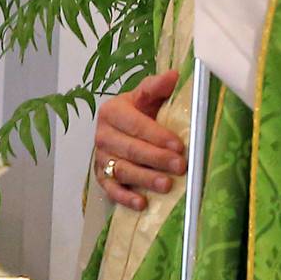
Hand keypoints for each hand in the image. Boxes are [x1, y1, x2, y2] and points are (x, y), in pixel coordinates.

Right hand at [94, 71, 185, 210]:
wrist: (124, 129)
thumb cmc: (140, 113)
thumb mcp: (147, 97)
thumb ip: (157, 87)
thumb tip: (175, 75)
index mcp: (112, 111)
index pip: (134, 124)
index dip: (157, 135)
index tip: (179, 145)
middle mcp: (102, 135)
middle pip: (129, 149)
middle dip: (156, 158)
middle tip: (180, 165)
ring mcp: (100, 158)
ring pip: (122, 170)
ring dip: (144, 179)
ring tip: (166, 185)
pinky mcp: (102, 177)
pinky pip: (111, 189)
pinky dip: (125, 197)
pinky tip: (142, 204)